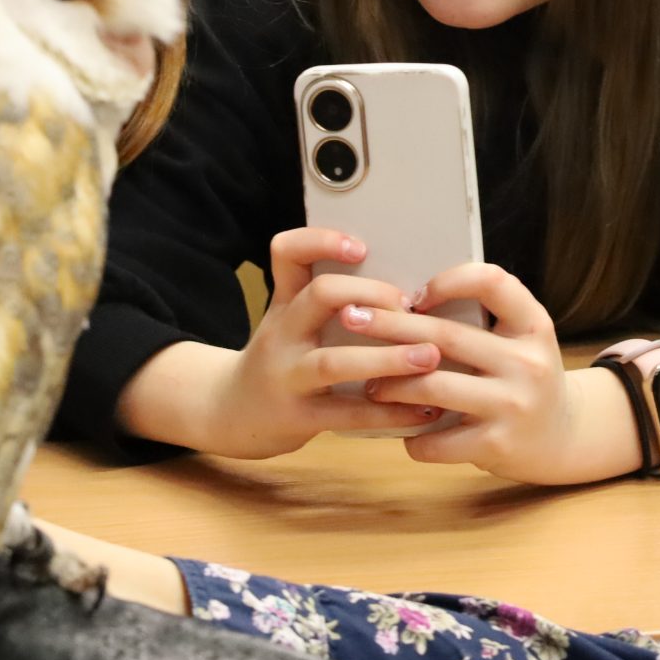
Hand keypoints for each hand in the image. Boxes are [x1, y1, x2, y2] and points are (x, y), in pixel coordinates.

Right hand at [202, 228, 436, 456]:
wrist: (230, 414)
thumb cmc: (280, 361)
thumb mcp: (290, 321)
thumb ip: (330, 301)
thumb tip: (406, 284)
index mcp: (285, 302)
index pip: (287, 252)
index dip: (322, 241)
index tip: (362, 248)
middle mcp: (283, 333)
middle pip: (319, 296)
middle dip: (371, 295)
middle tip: (412, 306)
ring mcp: (287, 376)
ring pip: (334, 361)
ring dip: (387, 358)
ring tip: (430, 357)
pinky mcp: (297, 417)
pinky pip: (346, 415)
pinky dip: (389, 413)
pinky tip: (424, 409)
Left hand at [337, 263, 641, 484]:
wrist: (563, 438)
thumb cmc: (524, 378)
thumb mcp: (521, 339)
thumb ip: (483, 320)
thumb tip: (403, 303)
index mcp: (533, 326)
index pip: (492, 283)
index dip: (449, 281)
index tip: (414, 296)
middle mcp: (527, 362)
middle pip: (445, 337)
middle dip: (389, 326)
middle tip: (350, 319)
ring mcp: (513, 406)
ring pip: (433, 387)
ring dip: (391, 384)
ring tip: (369, 383)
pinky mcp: (498, 446)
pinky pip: (437, 440)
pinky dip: (411, 435)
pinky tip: (400, 429)